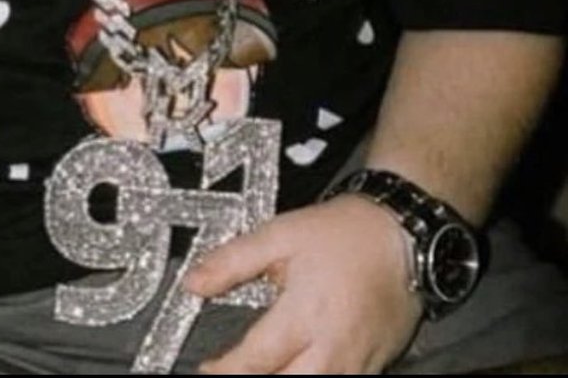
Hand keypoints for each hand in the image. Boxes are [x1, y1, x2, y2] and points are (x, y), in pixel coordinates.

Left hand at [185, 195, 423, 373]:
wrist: (403, 234)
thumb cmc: (342, 233)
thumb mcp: (280, 234)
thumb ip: (233, 261)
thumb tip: (192, 283)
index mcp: (304, 316)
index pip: (255, 361)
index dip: (224, 371)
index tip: (207, 368)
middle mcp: (331, 349)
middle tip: (231, 372)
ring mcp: (357, 364)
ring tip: (263, 371)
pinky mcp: (376, 366)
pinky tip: (300, 369)